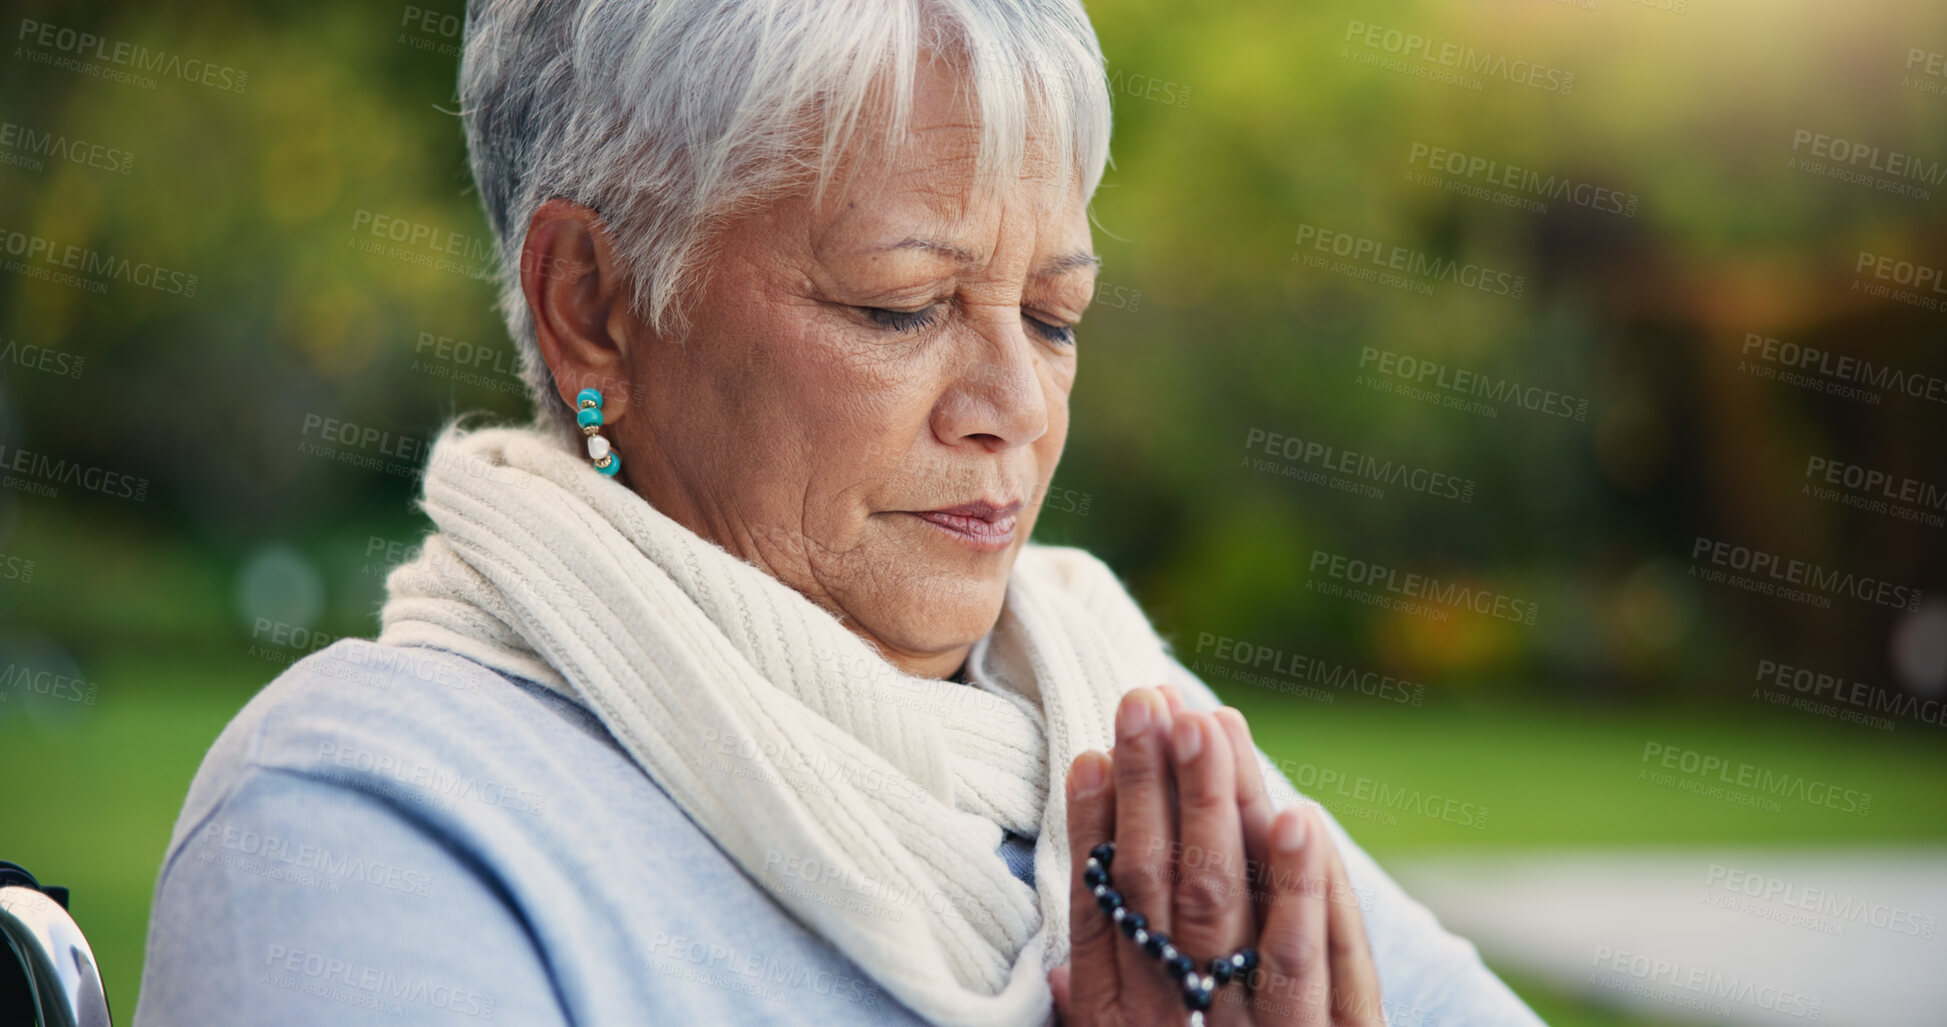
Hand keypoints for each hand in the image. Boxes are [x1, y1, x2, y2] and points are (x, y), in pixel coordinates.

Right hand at [1049, 687, 1384, 1025]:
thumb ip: (1095, 1011)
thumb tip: (1056, 968)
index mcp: (1120, 1020)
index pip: (1097, 912)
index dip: (1092, 833)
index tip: (1089, 756)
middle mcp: (1172, 1020)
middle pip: (1159, 886)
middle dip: (1153, 786)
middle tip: (1149, 700)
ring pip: (1223, 906)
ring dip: (1216, 806)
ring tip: (1213, 724)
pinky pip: (1309, 962)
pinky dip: (1302, 887)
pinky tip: (1300, 819)